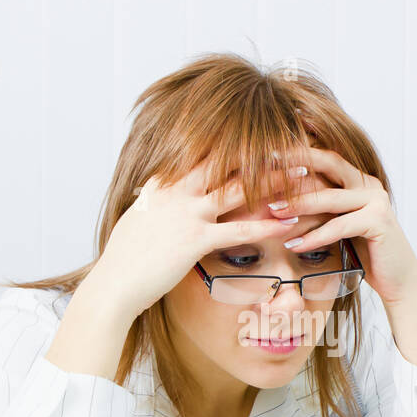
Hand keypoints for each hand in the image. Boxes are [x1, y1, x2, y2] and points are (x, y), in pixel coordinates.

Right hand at [92, 156, 307, 318]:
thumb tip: (155, 196)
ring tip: (302, 174)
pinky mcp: (195, 240)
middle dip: (260, 151)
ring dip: (273, 181)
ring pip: (238, 189)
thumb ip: (153, 202)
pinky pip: (239, 230)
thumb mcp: (138, 219)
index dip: (235, 142)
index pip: (204, 152)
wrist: (114, 283)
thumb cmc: (125, 257)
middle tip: (290, 143)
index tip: (262, 132)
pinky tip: (289, 223)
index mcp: (162, 182)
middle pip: (226, 162)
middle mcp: (176, 191)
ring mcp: (186, 214)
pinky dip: (267, 226)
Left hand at [266, 146, 416, 306]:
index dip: (297, 152)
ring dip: (298, 204)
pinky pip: (339, 226)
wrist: (398, 279)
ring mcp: (376, 201)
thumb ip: (319, 209)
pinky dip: (314, 236)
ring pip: (330, 198)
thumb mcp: (337, 224)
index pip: (325, 158)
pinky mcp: (379, 222)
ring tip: (273, 211)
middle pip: (328, 164)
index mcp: (358, 179)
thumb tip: (278, 202)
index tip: (267, 153)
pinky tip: (294, 244)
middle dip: (295, 162)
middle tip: (264, 165)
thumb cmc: (365, 253)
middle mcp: (369, 184)